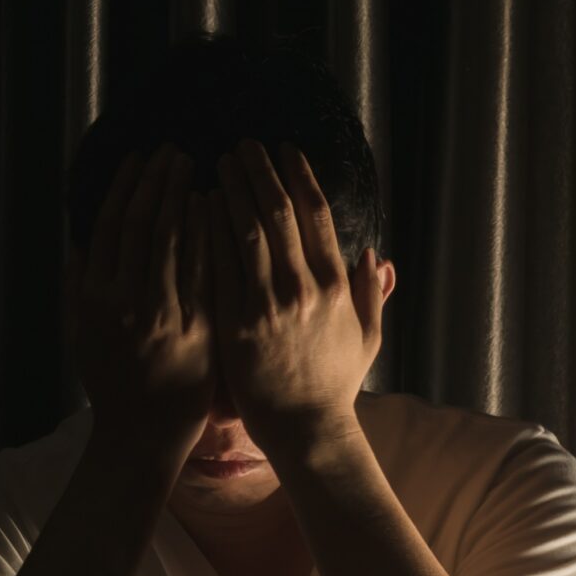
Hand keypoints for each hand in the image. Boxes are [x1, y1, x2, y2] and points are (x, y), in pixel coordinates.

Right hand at [68, 143, 212, 458]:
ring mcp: (163, 314)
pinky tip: (214, 208)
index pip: (110, 226)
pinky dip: (206, 235)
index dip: (124, 188)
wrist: (143, 435)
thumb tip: (78, 239)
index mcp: (95, 296)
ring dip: (182, 198)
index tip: (138, 159)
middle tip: (173, 152)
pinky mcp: (197, 329)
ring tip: (194, 168)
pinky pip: (202, 272)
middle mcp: (126, 300)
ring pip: (172, 242)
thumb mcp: (79, 335)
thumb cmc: (112, 387)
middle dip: (157, 182)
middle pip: (142, 225)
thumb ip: (76, 286)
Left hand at [205, 139, 383, 464]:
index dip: (298, 174)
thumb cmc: (334, 387)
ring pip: (247, 229)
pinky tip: (199, 206)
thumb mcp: (366, 339)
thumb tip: (376, 256)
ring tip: (218, 164)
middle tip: (242, 145)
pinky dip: (210, 229)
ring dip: (232, 189)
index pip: (316, 212)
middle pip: (278, 210)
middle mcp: (304, 287)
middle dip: (259, 170)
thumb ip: (370, 295)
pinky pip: (220, 264)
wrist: (305, 431)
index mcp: (336, 284)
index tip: (283, 150)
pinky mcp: (236, 323)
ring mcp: (269, 304)